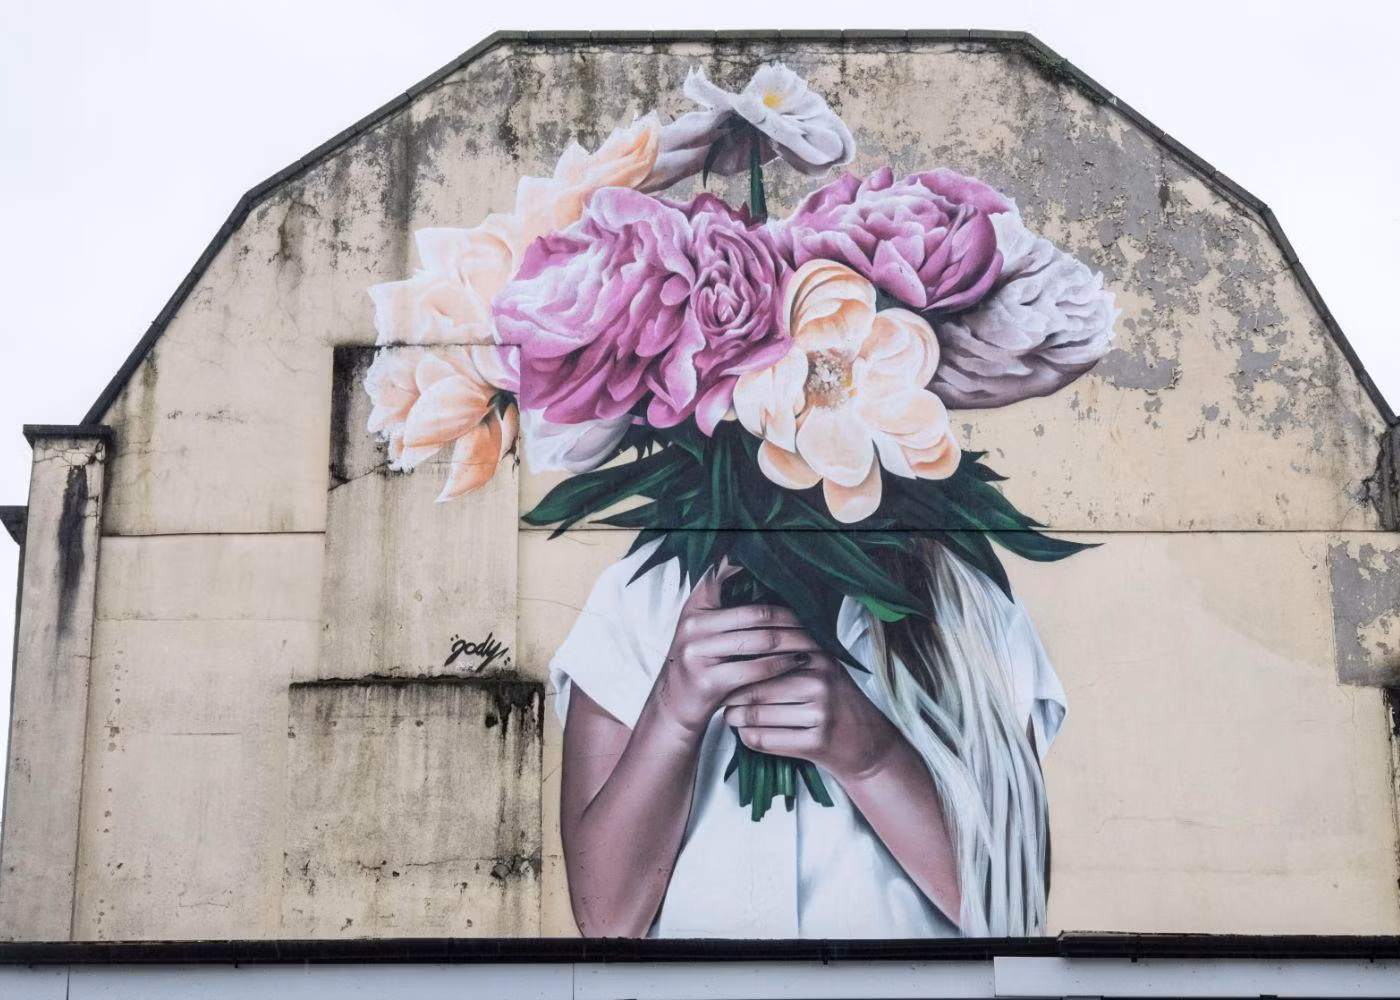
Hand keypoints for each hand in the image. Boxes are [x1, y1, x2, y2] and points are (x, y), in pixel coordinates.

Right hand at [650, 560, 821, 734]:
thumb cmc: (701, 664)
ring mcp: (697, 653)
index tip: (786, 572)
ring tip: (814, 641)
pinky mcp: (708, 680)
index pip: (723, 576)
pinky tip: (799, 661)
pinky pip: (757, 668)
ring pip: (761, 640)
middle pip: (757, 614)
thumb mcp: (704, 629)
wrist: (674, 705)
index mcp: (694, 607)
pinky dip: (783, 664)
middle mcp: (693, 625)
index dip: (752, 569)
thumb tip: (774, 583)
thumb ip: (727, 607)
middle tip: (816, 621)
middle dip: (792, 618)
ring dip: (794, 641)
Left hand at [723, 652, 901, 782]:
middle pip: (753, 688)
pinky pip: (764, 739)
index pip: (761, 657)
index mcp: (817, 655)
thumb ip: (786, 655)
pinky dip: (748, 738)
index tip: (724, 672)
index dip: (737, 667)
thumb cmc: (833, 704)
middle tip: (723, 700)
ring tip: (733, 716)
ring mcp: (820, 713)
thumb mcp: (819, 669)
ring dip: (735, 719)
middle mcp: (820, 681)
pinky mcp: (816, 743)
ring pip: (755, 715)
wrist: (868, 746)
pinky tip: (749, 733)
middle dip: (730, 697)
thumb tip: (733, 648)